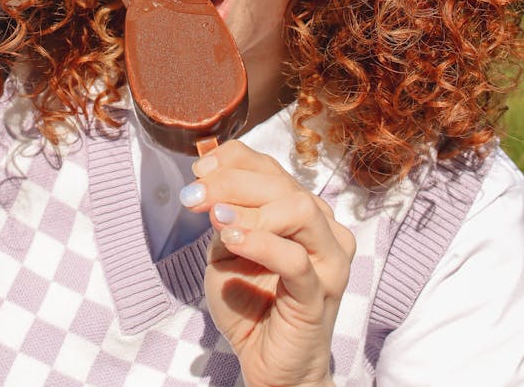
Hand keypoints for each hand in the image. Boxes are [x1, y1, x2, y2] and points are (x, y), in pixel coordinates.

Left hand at [180, 141, 354, 386]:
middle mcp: (323, 228)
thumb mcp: (227, 249)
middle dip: (231, 182)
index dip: (233, 160)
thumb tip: (210, 184)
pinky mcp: (321, 293)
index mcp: (301, 210)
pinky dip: (261, 242)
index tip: (199, 171)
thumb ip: (225, 216)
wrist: (267, 363)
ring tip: (217, 220)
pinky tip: (232, 239)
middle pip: (282, 182)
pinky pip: (296, 259)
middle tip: (195, 196)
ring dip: (251, 208)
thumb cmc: (249, 303)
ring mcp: (328, 260)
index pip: (270, 166)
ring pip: (298, 208)